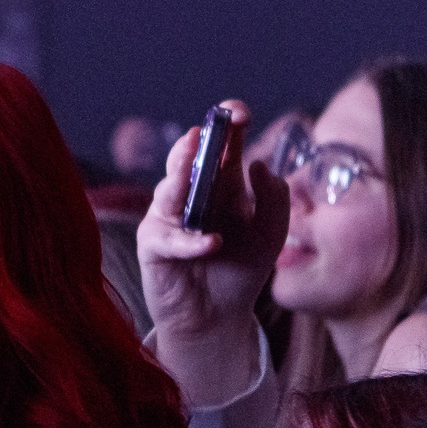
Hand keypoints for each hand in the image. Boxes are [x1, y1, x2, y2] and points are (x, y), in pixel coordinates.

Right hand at [136, 101, 289, 412]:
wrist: (217, 316)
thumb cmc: (240, 271)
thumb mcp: (270, 234)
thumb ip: (273, 200)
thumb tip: (258, 165)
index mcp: (220, 187)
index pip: (221, 150)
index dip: (225, 128)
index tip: (236, 111)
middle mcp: (190, 196)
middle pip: (188, 162)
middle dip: (194, 144)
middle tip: (204, 130)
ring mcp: (168, 218)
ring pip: (169, 190)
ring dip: (180, 178)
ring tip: (194, 169)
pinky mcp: (153, 245)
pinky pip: (168, 237)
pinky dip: (190, 240)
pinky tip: (211, 243)